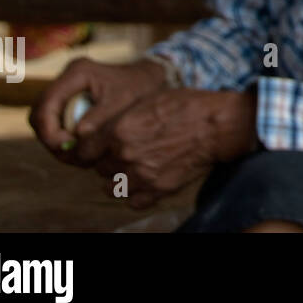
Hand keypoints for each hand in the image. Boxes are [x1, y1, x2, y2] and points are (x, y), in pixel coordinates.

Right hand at [30, 57, 166, 163]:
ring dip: (58, 143)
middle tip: (72, 156)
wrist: (150, 79)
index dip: (49, 130)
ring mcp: (65, 92)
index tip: (65, 147)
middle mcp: (66, 80)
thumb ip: (100, 118)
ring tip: (82, 157)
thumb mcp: (123, 102)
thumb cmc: (140, 87)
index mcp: (76, 73)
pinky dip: (66, 141)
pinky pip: (57, 126)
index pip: (45, 104)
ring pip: (45, 124)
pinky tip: (85, 152)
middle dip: (52, 139)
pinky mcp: (69, 103)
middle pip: (39, 116)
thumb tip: (77, 136)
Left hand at [76, 87, 260, 208]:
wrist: (218, 125)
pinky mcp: (159, 189)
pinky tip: (145, 182)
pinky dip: (135, 195)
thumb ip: (121, 118)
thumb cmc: (186, 106)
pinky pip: (133, 202)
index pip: (84, 150)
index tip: (97, 147)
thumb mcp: (148, 100)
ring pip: (111, 188)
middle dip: (107, 161)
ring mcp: (141, 175)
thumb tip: (102, 130)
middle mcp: (125, 155)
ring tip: (132, 168)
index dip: (89, 148)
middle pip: (99, 169)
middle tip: (123, 153)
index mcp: (119, 130)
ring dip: (118, 179)